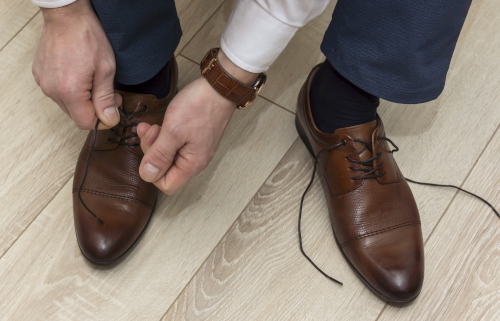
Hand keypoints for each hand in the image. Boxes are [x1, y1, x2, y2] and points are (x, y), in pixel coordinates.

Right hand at [32, 0, 120, 129]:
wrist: (66, 15)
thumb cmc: (88, 38)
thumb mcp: (106, 69)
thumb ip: (106, 98)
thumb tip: (109, 120)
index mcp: (70, 91)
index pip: (85, 123)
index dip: (102, 120)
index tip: (113, 107)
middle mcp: (52, 91)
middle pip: (76, 116)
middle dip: (94, 110)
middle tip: (110, 94)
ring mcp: (43, 83)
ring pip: (67, 106)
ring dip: (83, 100)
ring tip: (94, 82)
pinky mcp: (40, 75)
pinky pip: (57, 93)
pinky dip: (71, 90)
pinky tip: (80, 75)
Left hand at [136, 50, 258, 193]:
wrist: (218, 87)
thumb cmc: (198, 107)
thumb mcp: (173, 131)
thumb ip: (159, 155)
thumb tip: (147, 175)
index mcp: (192, 164)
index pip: (166, 184)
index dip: (152, 172)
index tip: (149, 150)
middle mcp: (195, 161)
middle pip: (166, 170)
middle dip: (152, 152)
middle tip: (149, 132)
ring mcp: (195, 149)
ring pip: (168, 156)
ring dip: (155, 142)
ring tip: (152, 125)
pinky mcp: (194, 138)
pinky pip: (174, 145)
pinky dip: (163, 136)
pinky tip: (159, 124)